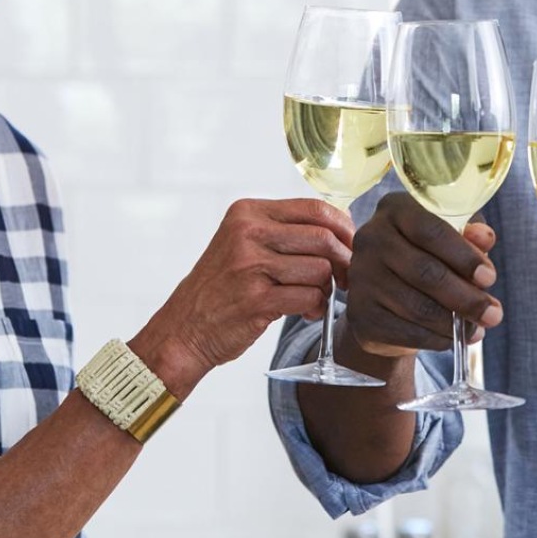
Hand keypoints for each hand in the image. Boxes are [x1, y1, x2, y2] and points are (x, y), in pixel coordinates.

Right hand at [134, 199, 352, 394]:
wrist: (184, 329)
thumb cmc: (222, 288)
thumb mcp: (244, 243)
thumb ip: (285, 231)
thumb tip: (344, 228)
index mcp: (247, 212)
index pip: (315, 208)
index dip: (344, 228)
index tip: (351, 246)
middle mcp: (247, 233)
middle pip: (323, 238)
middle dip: (344, 261)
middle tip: (345, 279)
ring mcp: (250, 266)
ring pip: (320, 269)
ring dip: (326, 289)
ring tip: (313, 298)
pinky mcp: (256, 299)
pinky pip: (310, 297)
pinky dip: (315, 307)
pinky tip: (305, 311)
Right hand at [341, 192, 502, 356]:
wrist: (386, 296)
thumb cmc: (427, 257)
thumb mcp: (451, 238)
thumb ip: (470, 235)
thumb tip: (484, 238)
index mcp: (395, 209)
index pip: (431, 230)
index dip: (464, 256)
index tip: (489, 277)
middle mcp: (371, 238)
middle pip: (425, 272)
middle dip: (466, 297)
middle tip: (494, 314)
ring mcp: (362, 277)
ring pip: (417, 306)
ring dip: (454, 323)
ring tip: (477, 328)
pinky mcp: (360, 313)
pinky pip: (406, 331)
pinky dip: (436, 339)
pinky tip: (452, 338)